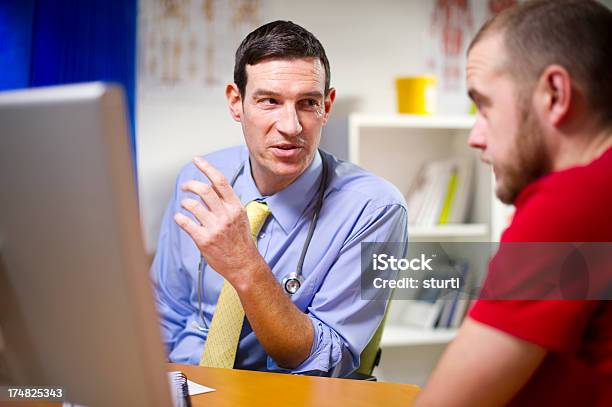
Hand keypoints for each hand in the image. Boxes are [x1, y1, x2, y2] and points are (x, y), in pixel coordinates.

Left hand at [174, 156, 259, 284]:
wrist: (244, 264)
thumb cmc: (241, 241)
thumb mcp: (241, 218)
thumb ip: (228, 204)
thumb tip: (214, 189)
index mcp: (235, 207)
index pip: (220, 181)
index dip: (207, 167)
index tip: (197, 160)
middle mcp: (226, 215)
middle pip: (204, 190)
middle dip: (191, 184)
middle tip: (185, 186)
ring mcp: (215, 228)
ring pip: (193, 205)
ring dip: (185, 202)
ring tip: (185, 205)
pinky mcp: (204, 240)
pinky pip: (186, 223)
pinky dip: (180, 218)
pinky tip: (180, 219)